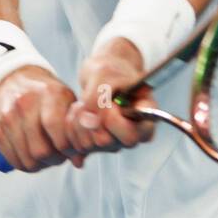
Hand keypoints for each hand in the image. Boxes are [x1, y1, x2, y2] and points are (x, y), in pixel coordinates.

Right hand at [0, 66, 83, 172]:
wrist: (13, 79)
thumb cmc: (47, 95)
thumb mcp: (66, 101)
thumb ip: (76, 129)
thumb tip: (78, 162)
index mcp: (49, 93)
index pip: (58, 132)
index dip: (67, 149)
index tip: (70, 150)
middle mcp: (25, 103)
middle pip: (41, 151)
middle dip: (53, 160)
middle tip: (58, 156)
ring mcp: (6, 116)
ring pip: (27, 160)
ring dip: (39, 165)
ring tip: (45, 156)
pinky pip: (12, 160)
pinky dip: (24, 163)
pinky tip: (30, 155)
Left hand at [69, 39, 156, 157]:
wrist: (104, 75)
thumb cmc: (112, 71)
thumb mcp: (105, 76)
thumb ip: (97, 99)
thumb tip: (88, 122)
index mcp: (145, 117)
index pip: (132, 135)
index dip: (114, 122)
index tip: (108, 103)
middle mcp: (132, 134)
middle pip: (107, 142)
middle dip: (92, 120)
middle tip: (91, 100)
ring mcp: (115, 142)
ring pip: (88, 144)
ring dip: (79, 120)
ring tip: (84, 102)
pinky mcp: (97, 145)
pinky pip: (77, 144)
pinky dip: (71, 125)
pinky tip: (78, 111)